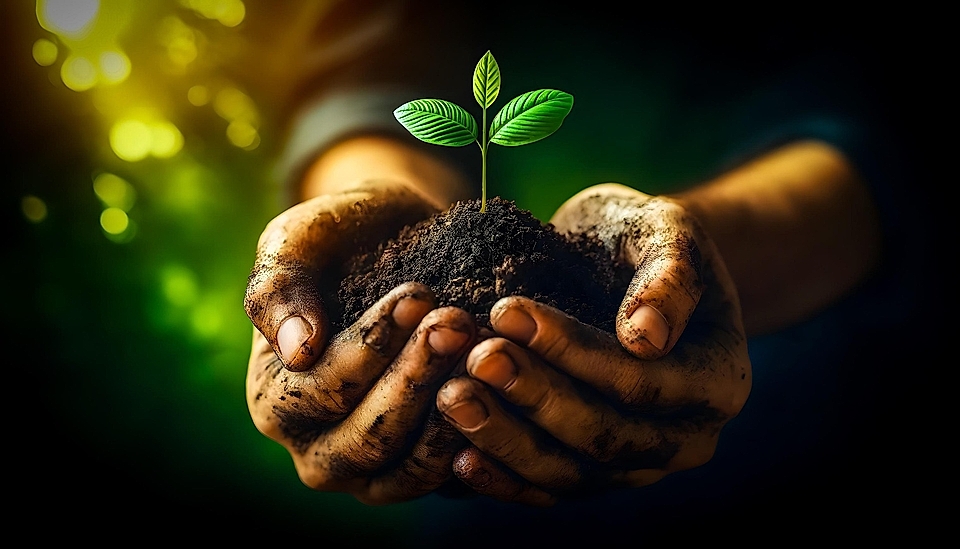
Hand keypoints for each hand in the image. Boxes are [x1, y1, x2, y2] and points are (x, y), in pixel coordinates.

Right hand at [244, 179, 476, 503]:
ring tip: (483, 351)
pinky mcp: (422, 473)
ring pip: (411, 469)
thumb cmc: (341, 238)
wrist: (401, 238)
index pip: (320, 390)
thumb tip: (298, 351)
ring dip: (451, 412)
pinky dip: (479, 441)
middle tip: (456, 322)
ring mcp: (373, 471)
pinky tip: (503, 391)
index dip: (370, 347)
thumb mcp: (297, 242)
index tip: (417, 295)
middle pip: (367, 438)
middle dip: (416, 379)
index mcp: (273, 400)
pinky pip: (451, 477)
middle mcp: (318, 449)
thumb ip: (280, 289)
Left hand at [434, 183, 750, 504]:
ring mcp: (638, 466)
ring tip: (451, 399)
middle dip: (534, 398)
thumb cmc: (643, 240)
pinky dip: (503, 479)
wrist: (621, 268)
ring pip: (571, 473)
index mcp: (718, 382)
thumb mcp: (668, 231)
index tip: (508, 311)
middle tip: (473, 358)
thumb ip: (670, 277)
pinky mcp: (592, 475)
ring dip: (508, 441)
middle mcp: (686, 439)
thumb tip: (648, 337)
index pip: (642, 382)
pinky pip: (547, 489)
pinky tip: (456, 456)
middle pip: (605, 437)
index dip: (573, 352)